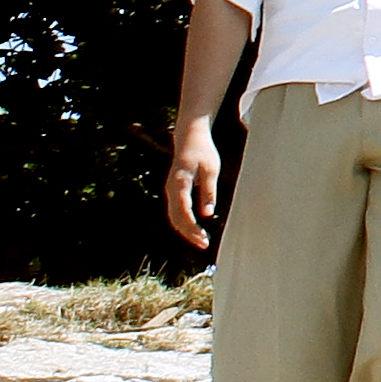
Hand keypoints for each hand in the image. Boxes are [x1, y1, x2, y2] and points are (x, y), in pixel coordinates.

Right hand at [160, 118, 223, 249]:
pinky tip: (195, 230)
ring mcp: (170, 190)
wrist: (189, 137)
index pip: (183, 212)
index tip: (203, 238)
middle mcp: (171, 189)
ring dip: (186, 230)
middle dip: (189, 233)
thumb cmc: (203, 151)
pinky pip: (175, 211)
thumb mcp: (211, 169)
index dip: (192, 228)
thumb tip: (207, 214)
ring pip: (174, 216)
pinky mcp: (173, 191)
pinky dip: (183, 223)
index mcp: (180, 183)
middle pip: (176, 218)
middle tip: (204, 244)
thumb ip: (208, 192)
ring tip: (201, 240)